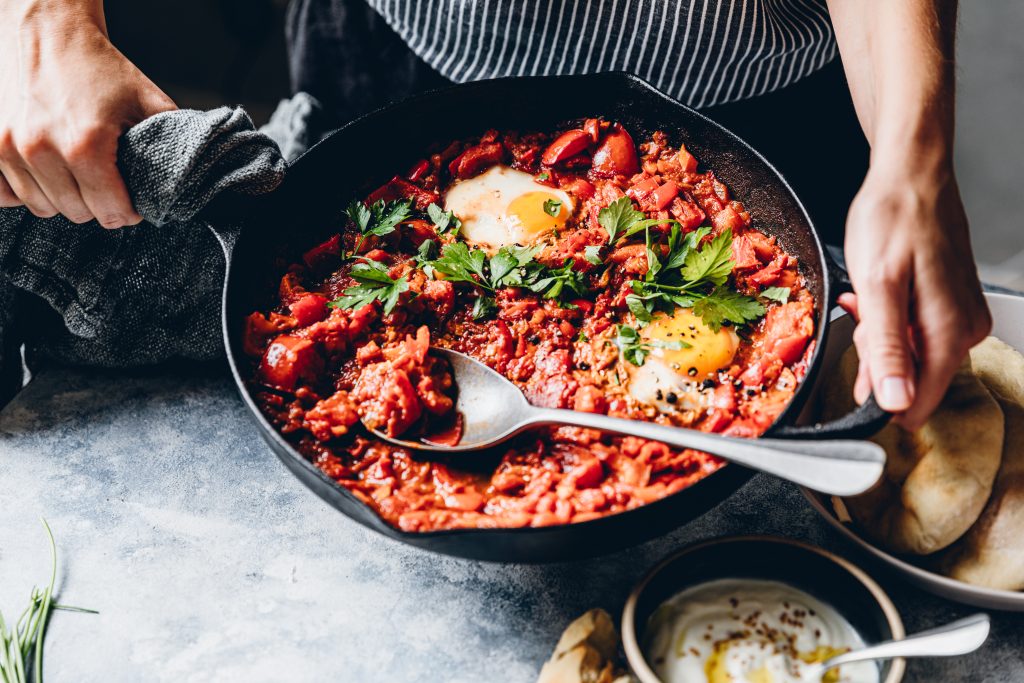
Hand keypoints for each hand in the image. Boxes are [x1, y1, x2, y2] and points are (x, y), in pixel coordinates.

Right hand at [0, 1, 176, 226]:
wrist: (49, 29)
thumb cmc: (97, 65)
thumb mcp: (148, 101)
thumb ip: (171, 142)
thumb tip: (189, 177)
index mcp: (84, 145)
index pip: (111, 213)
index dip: (130, 211)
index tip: (133, 200)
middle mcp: (41, 149)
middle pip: (78, 214)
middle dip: (99, 203)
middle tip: (108, 180)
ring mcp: (9, 148)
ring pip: (44, 208)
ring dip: (64, 199)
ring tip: (79, 173)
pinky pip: (6, 195)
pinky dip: (27, 191)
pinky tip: (46, 176)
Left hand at [839, 162, 990, 429]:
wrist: (911, 177)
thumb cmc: (893, 219)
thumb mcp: (877, 286)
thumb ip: (887, 349)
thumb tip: (897, 401)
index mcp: (949, 335)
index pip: (916, 404)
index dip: (877, 393)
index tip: (858, 357)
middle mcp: (965, 332)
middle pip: (909, 379)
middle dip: (874, 355)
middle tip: (860, 311)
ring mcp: (961, 318)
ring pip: (909, 355)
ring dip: (879, 333)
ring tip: (867, 294)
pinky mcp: (951, 306)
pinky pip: (914, 332)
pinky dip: (889, 318)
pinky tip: (879, 292)